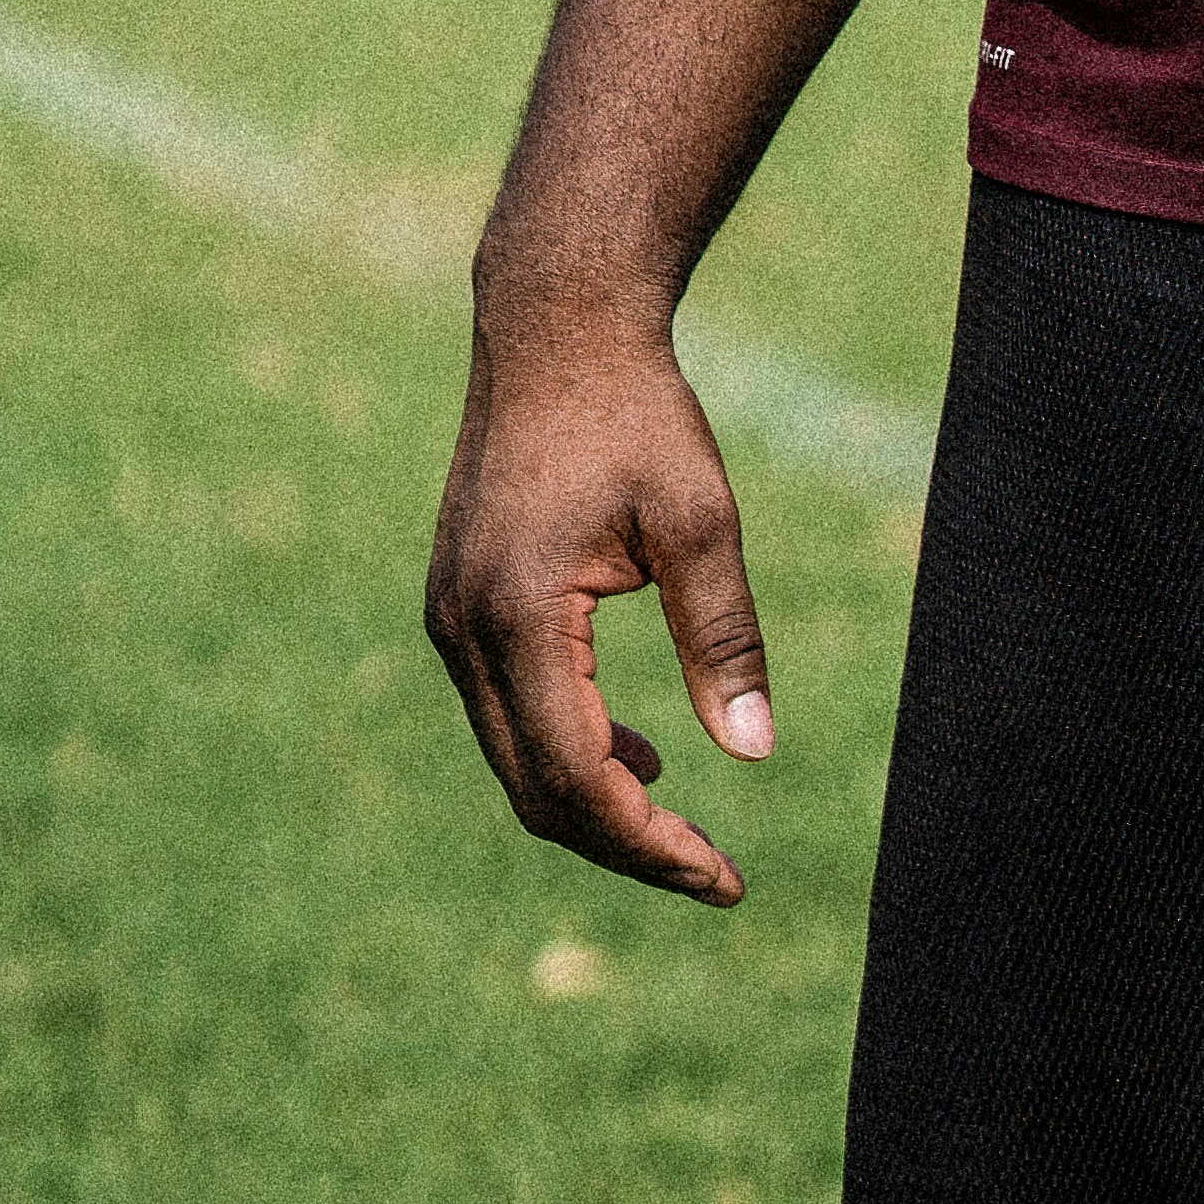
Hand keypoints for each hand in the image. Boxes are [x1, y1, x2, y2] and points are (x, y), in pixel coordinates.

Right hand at [424, 315, 777, 903]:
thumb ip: (723, 636)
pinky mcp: (457, 606)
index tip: (725, 878)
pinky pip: (505, 712)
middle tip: (714, 872)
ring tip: (684, 827)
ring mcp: (449, 621)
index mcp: (520, 615)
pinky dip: (566, 750)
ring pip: (514, 760)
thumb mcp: (700, 516)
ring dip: (594, 802)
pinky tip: (636, 748)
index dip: (652, 843)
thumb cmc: (638, 411)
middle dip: (625, 843)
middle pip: (537, 791)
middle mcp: (463, 631)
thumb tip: (754, 754)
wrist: (556, 326)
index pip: (581, 777)